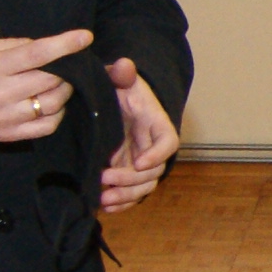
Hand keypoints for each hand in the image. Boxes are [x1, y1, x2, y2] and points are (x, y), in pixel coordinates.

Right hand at [0, 28, 92, 144]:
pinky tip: (51, 103)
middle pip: (50, 80)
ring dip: (64, 91)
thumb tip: (45, 47)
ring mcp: (4, 119)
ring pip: (52, 105)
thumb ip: (13, 46)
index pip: (37, 54)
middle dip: (66, 69)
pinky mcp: (5, 136)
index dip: (65, 45)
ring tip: (59, 82)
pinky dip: (56, 114)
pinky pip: (45, 127)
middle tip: (67, 63)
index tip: (84, 37)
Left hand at [100, 57, 180, 213]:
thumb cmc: (120, 89)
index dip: (157, 155)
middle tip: (106, 179)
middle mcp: (152, 147)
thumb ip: (122, 73)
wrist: (114, 101)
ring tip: (103, 198)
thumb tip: (124, 65)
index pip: (168, 142)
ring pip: (143, 187)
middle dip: (132, 180)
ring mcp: (141, 162)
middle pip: (154, 171)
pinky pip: (131, 194)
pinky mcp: (128, 173)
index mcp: (157, 124)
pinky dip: (121, 204)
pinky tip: (104, 207)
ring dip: (125, 196)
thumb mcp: (120, 78)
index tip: (139, 162)